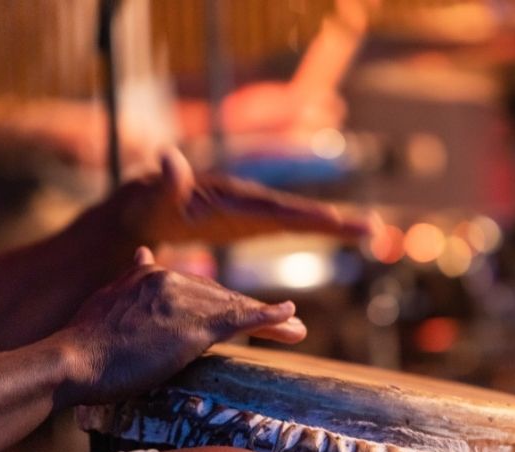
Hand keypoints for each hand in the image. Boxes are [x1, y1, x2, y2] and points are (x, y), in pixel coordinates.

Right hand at [53, 247, 305, 405]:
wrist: (72, 360)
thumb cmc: (85, 343)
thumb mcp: (107, 300)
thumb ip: (131, 279)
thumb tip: (144, 253)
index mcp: (149, 273)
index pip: (197, 288)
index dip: (222, 301)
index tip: (241, 308)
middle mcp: (169, 279)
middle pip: (221, 296)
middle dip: (251, 309)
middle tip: (285, 320)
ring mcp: (183, 301)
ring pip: (235, 307)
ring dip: (269, 318)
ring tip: (295, 328)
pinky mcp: (195, 326)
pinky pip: (240, 320)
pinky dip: (269, 317)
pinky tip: (290, 316)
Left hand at [116, 148, 367, 244]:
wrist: (141, 207)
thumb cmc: (146, 206)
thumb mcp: (152, 198)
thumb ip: (165, 183)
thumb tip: (168, 157)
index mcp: (231, 198)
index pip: (276, 211)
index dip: (307, 218)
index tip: (337, 223)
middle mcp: (247, 199)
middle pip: (297, 212)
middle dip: (335, 221)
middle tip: (373, 229)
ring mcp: (249, 209)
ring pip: (297, 217)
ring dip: (332, 224)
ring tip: (368, 230)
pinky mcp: (247, 220)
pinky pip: (285, 224)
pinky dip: (312, 227)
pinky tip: (335, 229)